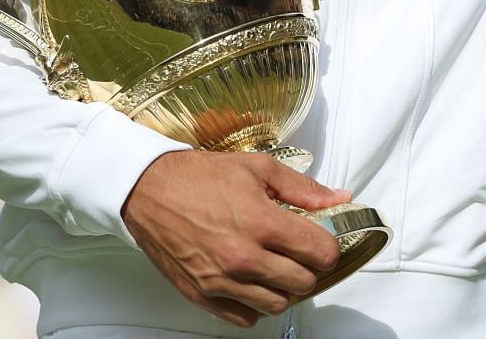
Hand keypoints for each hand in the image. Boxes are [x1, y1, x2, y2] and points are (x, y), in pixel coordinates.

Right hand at [123, 151, 348, 327]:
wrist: (148, 190)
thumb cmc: (198, 177)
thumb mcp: (257, 168)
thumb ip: (303, 188)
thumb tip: (338, 198)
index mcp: (261, 223)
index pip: (320, 254)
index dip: (327, 246)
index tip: (320, 239)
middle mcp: (243, 257)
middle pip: (304, 283)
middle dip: (307, 267)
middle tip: (297, 251)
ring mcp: (222, 281)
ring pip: (277, 305)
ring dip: (282, 287)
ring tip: (273, 265)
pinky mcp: (202, 295)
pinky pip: (244, 317)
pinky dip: (253, 303)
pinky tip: (250, 280)